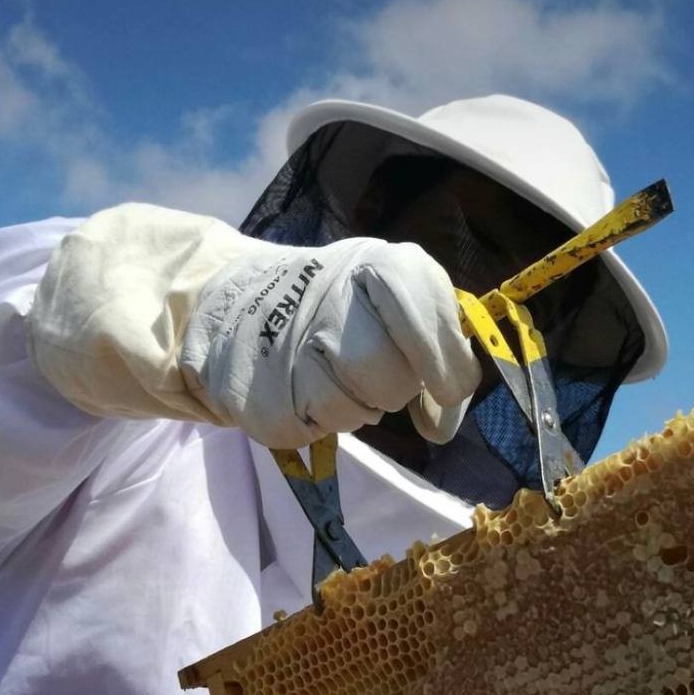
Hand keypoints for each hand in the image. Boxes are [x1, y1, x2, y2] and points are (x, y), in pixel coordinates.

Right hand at [181, 237, 480, 447]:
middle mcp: (333, 296)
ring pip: (353, 410)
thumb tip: (441, 426)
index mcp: (379, 265)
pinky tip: (305, 388)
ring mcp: (290, 343)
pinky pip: (312, 429)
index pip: (428, 326)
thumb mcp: (398, 301)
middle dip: (397, 390)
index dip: (449, 368)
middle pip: (393, 379)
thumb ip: (436, 355)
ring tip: (339, 378)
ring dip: (357, 407)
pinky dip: (319, 419)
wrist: (242, 299)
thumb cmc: (342, 303)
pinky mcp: (259, 389)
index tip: (450, 390)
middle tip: (380, 376)